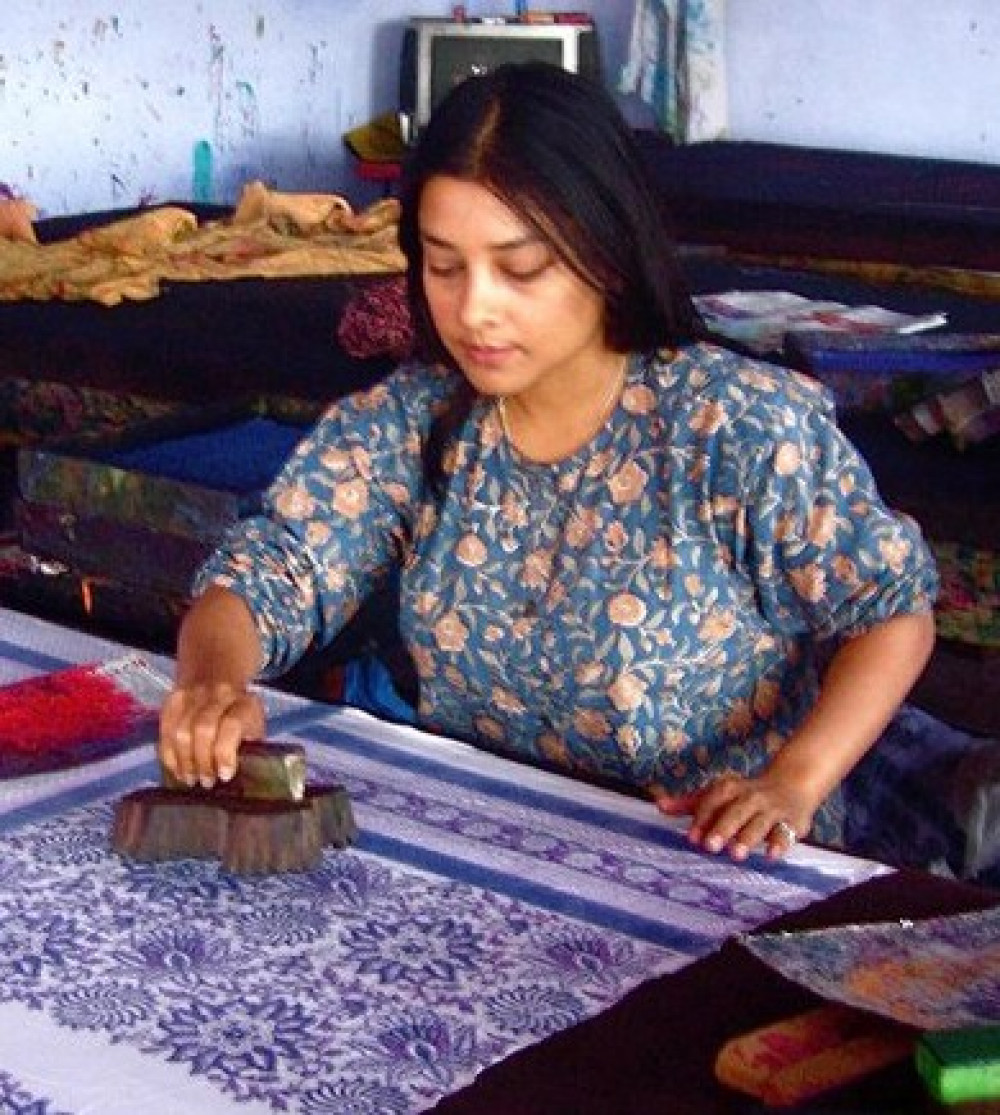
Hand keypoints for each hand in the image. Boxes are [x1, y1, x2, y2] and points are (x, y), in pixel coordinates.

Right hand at [159, 681, 266, 788]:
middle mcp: (219, 694)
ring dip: (184, 761)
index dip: (225, 753)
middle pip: (202, 729)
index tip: (224, 775)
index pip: (231, 726)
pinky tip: (177, 769)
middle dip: (202, 761)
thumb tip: (240, 781)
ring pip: (180, 731)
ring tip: (190, 779)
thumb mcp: (255, 729)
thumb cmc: (241, 715)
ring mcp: (194, 694)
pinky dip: (169, 754)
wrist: (219, 675)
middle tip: (205, 782)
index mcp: (244, 702)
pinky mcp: (172, 699)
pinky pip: (165, 730)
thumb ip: (249, 750)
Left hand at [651, 772, 813, 860]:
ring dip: (748, 837)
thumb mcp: (718, 796)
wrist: (792, 784)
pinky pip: (786, 833)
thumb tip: (659, 806)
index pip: (714, 800)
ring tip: (736, 855)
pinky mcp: (792, 822)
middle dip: (723, 827)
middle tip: (710, 846)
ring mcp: (772, 809)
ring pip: (760, 822)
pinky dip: (780, 843)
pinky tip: (771, 856)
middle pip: (736, 810)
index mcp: (730, 788)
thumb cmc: (745, 796)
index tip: (691, 838)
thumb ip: (690, 804)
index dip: (702, 818)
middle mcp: (751, 796)